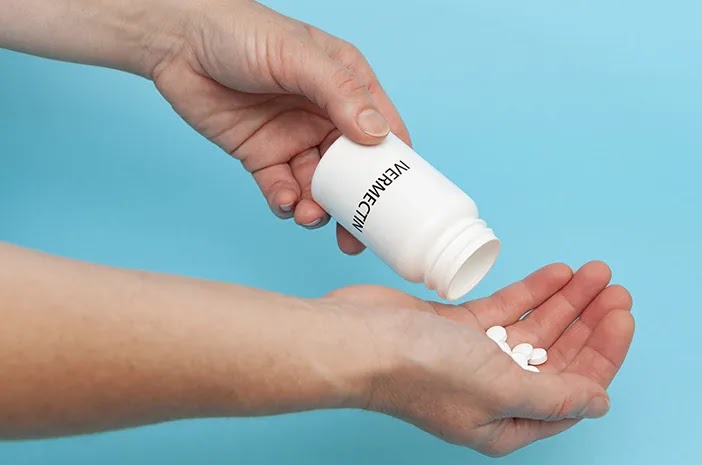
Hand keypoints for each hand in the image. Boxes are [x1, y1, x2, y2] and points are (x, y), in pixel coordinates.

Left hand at [148, 0, 409, 253]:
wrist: (179, 42)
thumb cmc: (242, 32)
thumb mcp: (298, 55)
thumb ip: (340, 92)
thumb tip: (376, 135)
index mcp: (347, 88)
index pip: (383, 132)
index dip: (395, 167)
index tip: (401, 200)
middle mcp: (325, 117)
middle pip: (353, 171)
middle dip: (357, 203)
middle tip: (356, 234)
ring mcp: (294, 139)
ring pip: (318, 186)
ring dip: (319, 207)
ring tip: (311, 216)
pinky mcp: (262, 156)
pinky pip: (282, 188)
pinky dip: (286, 202)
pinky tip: (285, 203)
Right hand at [324, 261, 633, 455]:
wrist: (356, 341)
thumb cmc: (419, 372)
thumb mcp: (499, 389)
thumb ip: (553, 396)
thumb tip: (598, 403)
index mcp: (506, 421)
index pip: (571, 390)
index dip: (602, 354)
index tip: (622, 316)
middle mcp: (493, 393)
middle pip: (556, 355)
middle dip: (588, 322)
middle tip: (613, 287)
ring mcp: (473, 357)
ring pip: (533, 327)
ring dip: (564, 301)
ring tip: (593, 272)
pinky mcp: (456, 326)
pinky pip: (504, 308)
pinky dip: (531, 291)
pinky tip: (555, 273)